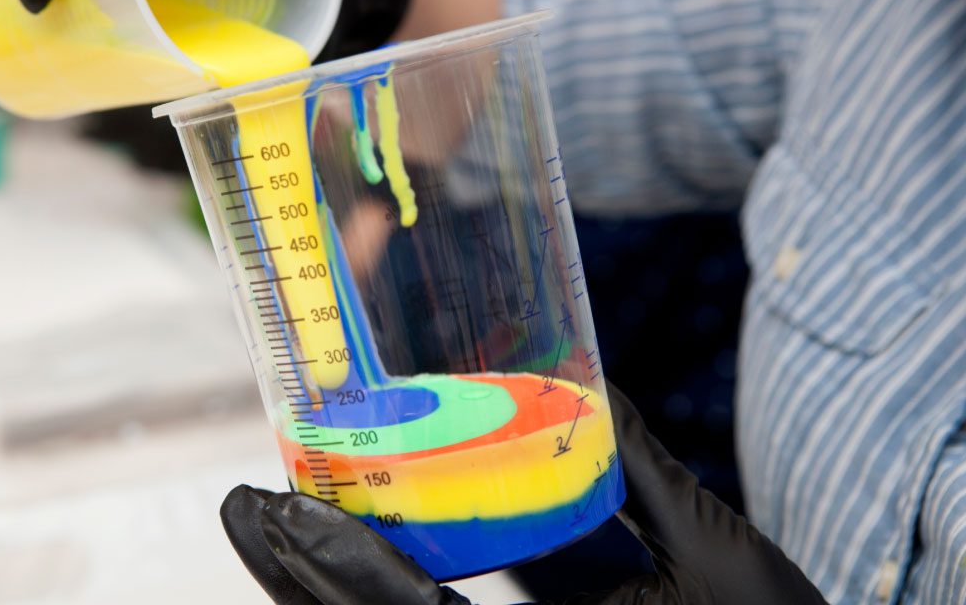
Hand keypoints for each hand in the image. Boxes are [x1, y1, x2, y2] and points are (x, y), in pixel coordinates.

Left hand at [219, 383, 827, 603]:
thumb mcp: (719, 556)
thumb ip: (641, 476)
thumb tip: (585, 384)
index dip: (340, 565)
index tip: (280, 509)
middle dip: (297, 577)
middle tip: (248, 510)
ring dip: (322, 591)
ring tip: (280, 527)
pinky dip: (376, 598)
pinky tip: (353, 558)